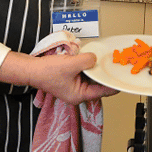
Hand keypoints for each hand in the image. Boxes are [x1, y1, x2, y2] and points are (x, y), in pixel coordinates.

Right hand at [0, 51, 118, 104]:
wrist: (31, 69)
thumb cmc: (48, 71)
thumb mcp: (71, 64)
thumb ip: (87, 61)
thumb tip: (94, 58)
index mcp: (79, 95)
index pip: (103, 91)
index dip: (113, 83)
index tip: (121, 76)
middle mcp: (77, 93)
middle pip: (97, 83)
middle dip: (102, 72)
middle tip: (111, 63)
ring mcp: (73, 86)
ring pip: (89, 76)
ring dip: (92, 67)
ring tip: (98, 58)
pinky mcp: (68, 78)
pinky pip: (81, 72)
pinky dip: (85, 65)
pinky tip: (86, 57)